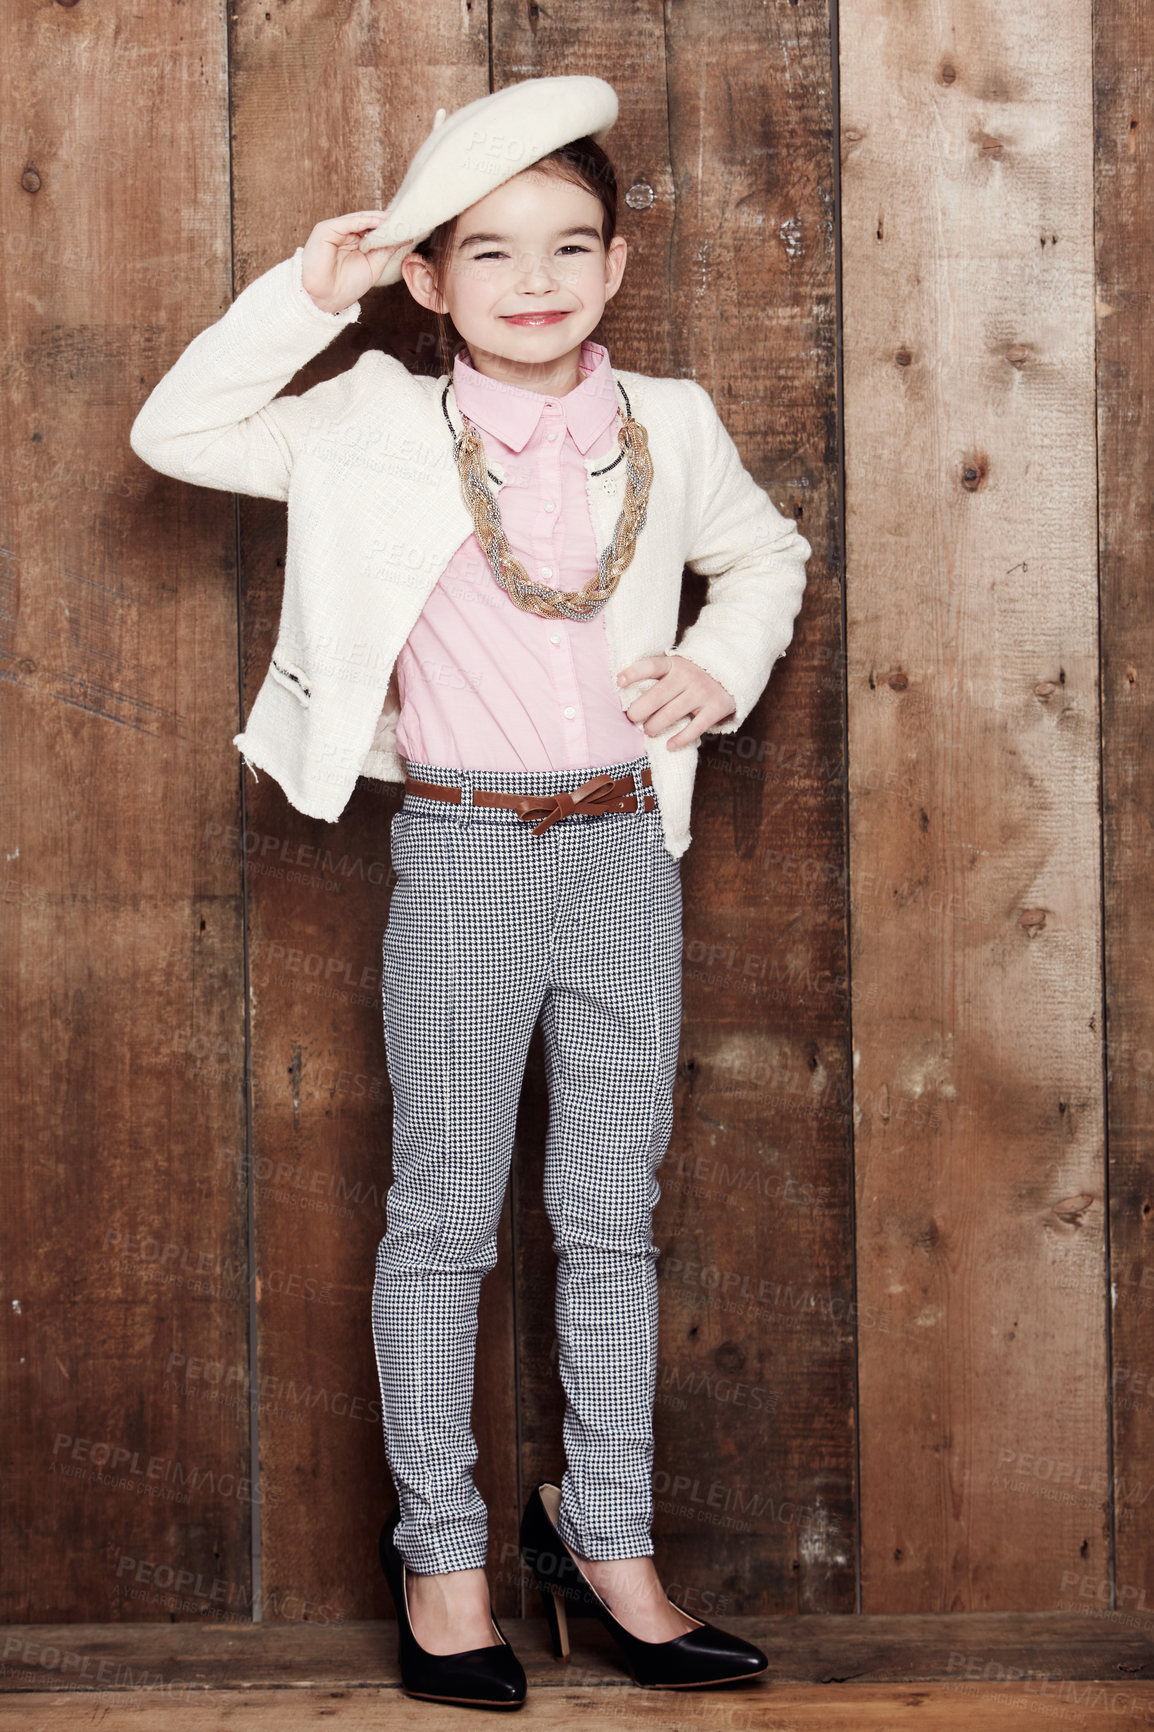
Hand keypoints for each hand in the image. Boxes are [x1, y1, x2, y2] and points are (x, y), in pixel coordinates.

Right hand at [300, 212, 413, 314]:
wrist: (326, 298)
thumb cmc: (347, 286)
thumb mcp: (374, 265)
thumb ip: (387, 249)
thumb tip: (405, 236)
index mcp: (354, 242)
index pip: (374, 229)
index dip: (389, 227)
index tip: (408, 227)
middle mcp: (345, 234)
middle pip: (368, 221)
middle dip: (387, 221)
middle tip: (406, 220)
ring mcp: (335, 230)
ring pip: (361, 219)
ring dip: (379, 219)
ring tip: (397, 221)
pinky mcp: (326, 228)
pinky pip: (350, 221)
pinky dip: (367, 220)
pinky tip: (381, 223)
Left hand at [617, 653, 736, 749]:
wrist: (730, 673)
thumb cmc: (692, 675)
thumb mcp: (676, 667)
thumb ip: (658, 678)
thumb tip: (627, 698)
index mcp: (674, 664)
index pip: (651, 666)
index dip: (633, 673)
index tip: (619, 682)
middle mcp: (687, 676)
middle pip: (657, 696)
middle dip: (639, 710)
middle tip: (632, 717)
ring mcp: (702, 693)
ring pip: (672, 714)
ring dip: (655, 726)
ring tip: (648, 731)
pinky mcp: (715, 708)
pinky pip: (695, 728)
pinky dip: (680, 739)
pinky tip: (669, 745)